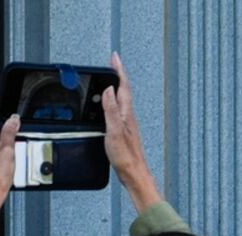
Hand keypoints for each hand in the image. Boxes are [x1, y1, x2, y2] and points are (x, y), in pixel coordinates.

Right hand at [101, 52, 161, 212]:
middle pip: (122, 89)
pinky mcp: (123, 131)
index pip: (122, 85)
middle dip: (116, 75)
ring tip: (108, 80)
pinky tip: (107, 107)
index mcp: (126, 112)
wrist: (134, 172)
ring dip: (114, 88)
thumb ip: (110, 109)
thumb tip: (107, 89)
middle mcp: (128, 115)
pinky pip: (117, 110)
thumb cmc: (126, 155)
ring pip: (120, 99)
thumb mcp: (114, 130)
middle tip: (110, 65)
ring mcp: (127, 123)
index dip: (118, 70)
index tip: (114, 57)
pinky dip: (112, 102)